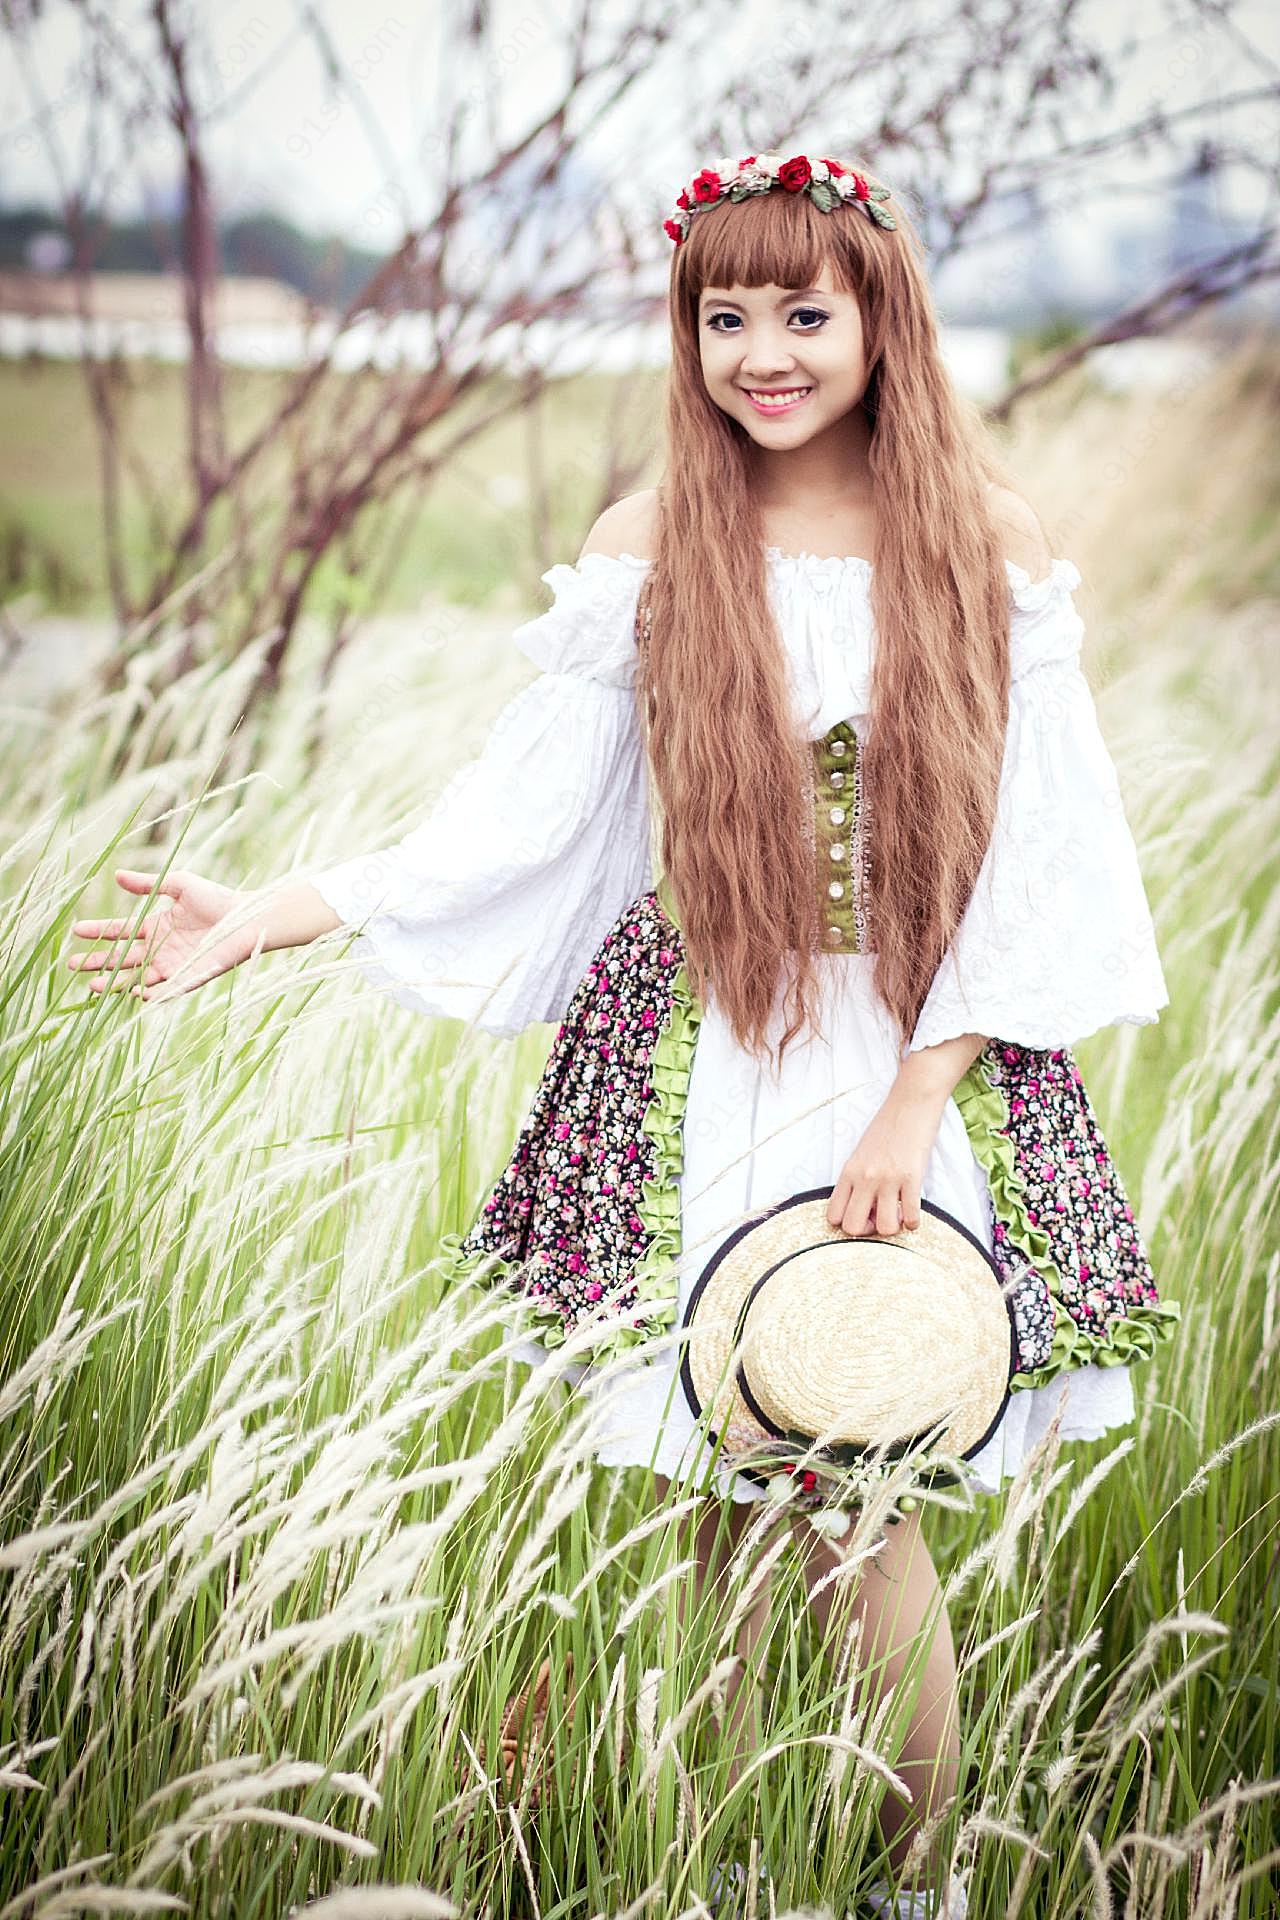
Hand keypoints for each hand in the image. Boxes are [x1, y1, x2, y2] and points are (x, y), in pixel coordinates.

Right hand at [66, 867, 261, 1002]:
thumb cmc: (218, 899)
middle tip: (72, 964)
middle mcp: (160, 949)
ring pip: (137, 978)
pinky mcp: (188, 978)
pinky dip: (148, 993)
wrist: (248, 917)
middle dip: (97, 962)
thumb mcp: (178, 885)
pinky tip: (130, 992)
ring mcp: (173, 965)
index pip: (120, 931)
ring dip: (114, 982)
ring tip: (91, 986)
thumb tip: (116, 874)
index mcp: (156, 926)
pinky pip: (164, 990)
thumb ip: (147, 884)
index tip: (75, 931)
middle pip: (122, 958)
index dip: (98, 932)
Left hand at [826, 1079, 948, 1237]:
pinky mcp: (912, 1177)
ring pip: (884, 1227)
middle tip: (880, 1218)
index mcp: (849, 1172)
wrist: (910, 1103)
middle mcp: (865, 1178)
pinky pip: (910, 1217)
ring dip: (893, 1226)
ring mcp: (888, 1179)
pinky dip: (913, 1222)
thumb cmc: (887, 1128)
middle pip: (853, 1227)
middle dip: (868, 1231)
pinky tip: (914, 1213)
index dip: (847, 1223)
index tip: (862, 1215)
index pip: (834, 1215)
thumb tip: (862, 1208)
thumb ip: (857, 1179)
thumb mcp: (861, 1153)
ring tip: (898, 1214)